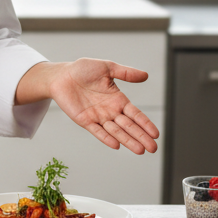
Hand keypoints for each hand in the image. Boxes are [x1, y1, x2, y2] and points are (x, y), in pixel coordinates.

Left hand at [18, 59, 159, 154]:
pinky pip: (97, 131)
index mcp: (118, 99)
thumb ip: (125, 72)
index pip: (136, 114)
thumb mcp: (107, 67)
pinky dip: (106, 138)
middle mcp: (110, 110)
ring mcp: (98, 117)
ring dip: (128, 141)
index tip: (156, 134)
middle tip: (153, 148)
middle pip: (129, 126)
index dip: (146, 124)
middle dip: (141, 137)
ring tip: (140, 150)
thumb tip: (146, 75)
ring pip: (116, 132)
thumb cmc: (83, 70)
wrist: (61, 75)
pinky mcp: (84, 120)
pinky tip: (116, 145)